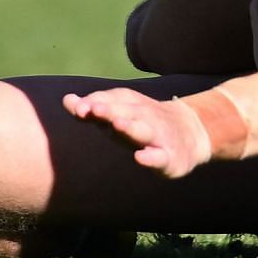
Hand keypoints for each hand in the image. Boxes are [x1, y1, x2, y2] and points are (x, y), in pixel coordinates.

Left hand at [63, 87, 212, 178]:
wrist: (191, 132)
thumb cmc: (143, 124)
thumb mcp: (119, 114)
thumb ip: (93, 110)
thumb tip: (66, 100)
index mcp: (131, 107)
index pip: (113, 100)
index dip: (96, 102)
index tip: (77, 107)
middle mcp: (144, 118)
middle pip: (126, 112)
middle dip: (110, 110)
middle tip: (92, 109)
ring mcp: (158, 137)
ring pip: (143, 131)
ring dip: (130, 127)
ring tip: (116, 125)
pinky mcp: (170, 158)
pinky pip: (160, 157)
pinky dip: (151, 157)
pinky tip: (140, 158)